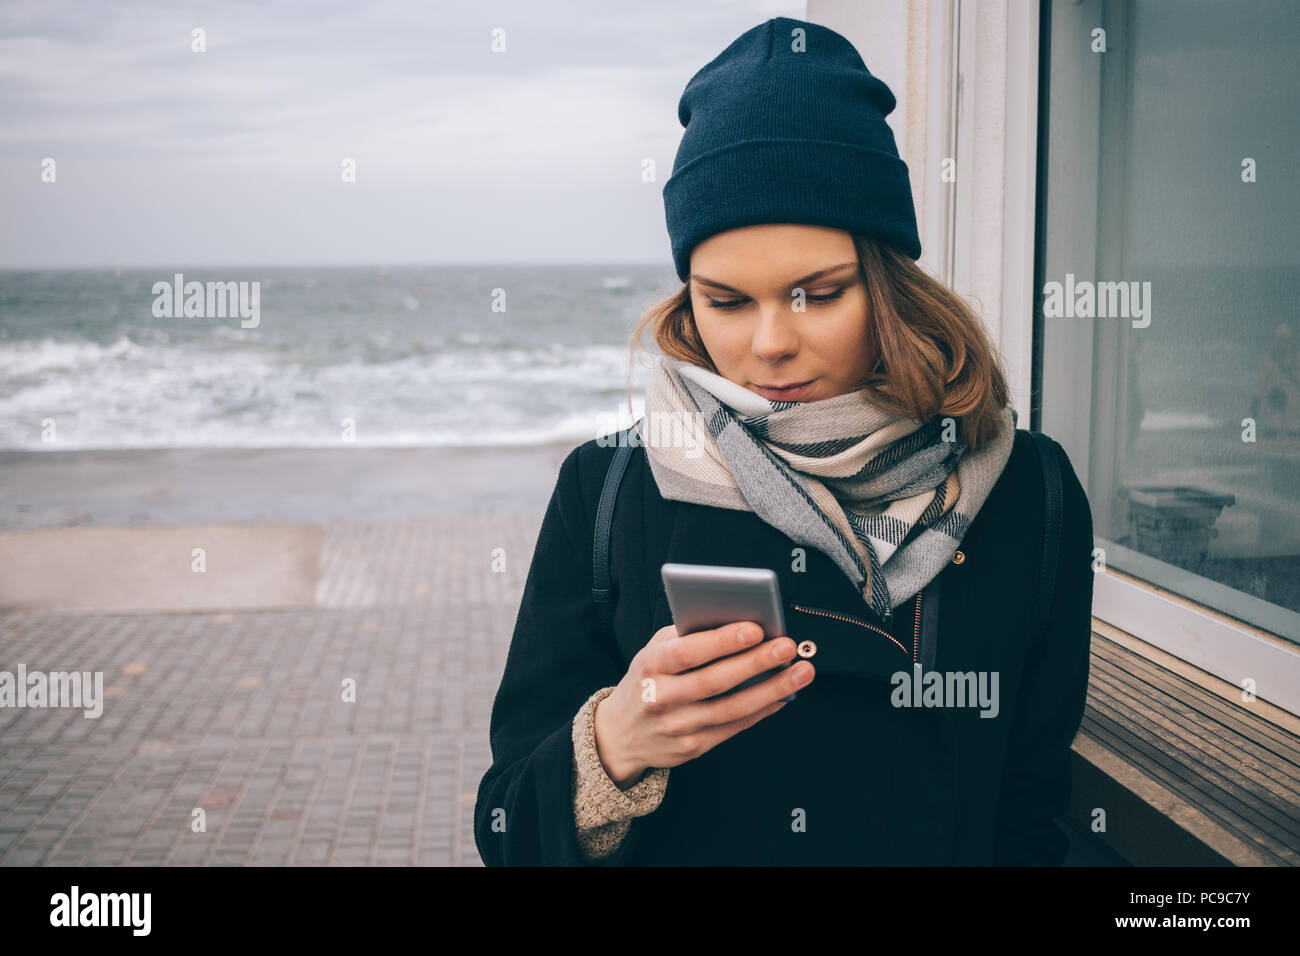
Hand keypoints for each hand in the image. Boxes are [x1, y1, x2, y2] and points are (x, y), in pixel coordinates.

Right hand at [592, 621, 813, 787]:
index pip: (688, 652)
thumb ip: (686, 635)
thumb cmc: (647, 679)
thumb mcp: (653, 651)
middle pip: (715, 681)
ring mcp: (677, 727)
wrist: (621, 734)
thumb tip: (735, 619)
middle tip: (788, 646)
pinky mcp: (693, 747)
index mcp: (650, 665)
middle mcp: (660, 697)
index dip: (723, 641)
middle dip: (756, 662)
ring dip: (771, 689)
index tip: (756, 628)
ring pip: (731, 708)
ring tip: (800, 671)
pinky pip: (735, 727)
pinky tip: (784, 695)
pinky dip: (762, 710)